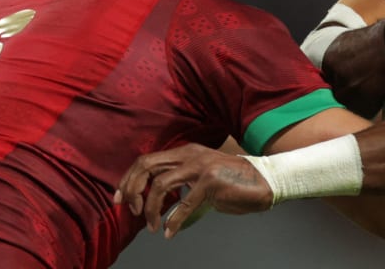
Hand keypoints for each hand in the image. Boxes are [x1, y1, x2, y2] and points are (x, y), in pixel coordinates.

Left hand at [114, 143, 273, 237]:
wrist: (264, 181)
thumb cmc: (234, 183)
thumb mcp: (201, 182)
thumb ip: (181, 190)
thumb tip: (162, 214)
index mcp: (185, 151)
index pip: (146, 160)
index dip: (128, 179)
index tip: (120, 199)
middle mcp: (189, 154)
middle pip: (146, 165)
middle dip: (131, 189)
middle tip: (130, 210)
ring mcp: (200, 166)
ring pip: (160, 185)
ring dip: (150, 209)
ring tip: (152, 226)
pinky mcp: (210, 181)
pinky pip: (183, 205)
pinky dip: (173, 222)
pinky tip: (170, 233)